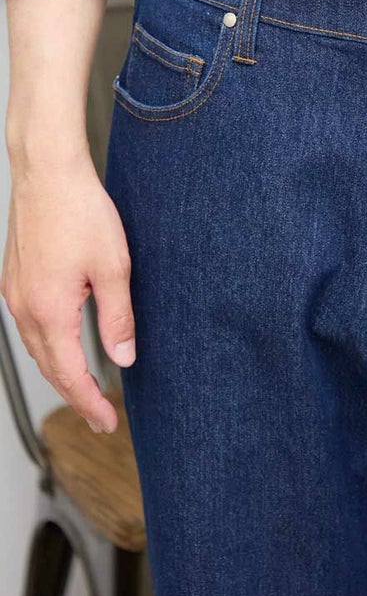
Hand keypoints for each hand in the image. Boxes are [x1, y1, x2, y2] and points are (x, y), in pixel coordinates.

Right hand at [0, 147, 134, 434]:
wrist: (48, 173)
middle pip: (49, 367)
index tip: (107, 422)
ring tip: (86, 388)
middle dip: (76, 395)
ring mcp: (14, 293)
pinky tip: (64, 344)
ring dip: (61, 371)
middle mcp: (24, 307)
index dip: (89, 402)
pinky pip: (30, 325)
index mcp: (49, 310)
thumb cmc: (81, 211)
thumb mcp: (113, 267)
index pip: (69, 374)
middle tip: (101, 416)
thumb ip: (118, 318)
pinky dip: (49, 345)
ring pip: (38, 347)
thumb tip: (123, 358)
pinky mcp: (15, 278)